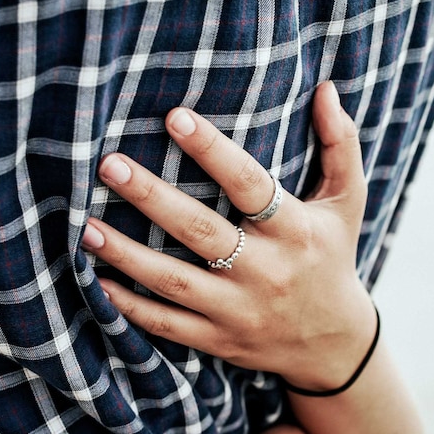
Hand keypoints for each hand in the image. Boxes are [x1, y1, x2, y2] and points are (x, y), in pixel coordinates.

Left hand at [82, 82, 376, 390]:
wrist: (333, 343)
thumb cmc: (332, 257)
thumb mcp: (347, 203)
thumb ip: (340, 145)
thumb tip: (326, 89)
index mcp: (295, 230)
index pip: (251, 184)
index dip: (213, 150)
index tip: (174, 117)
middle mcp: (267, 271)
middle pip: (201, 231)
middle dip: (152, 198)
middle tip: (109, 165)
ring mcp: (239, 310)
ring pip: (174, 282)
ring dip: (127, 255)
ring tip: (87, 228)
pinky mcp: (219, 339)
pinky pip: (168, 325)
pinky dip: (131, 307)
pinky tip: (98, 282)